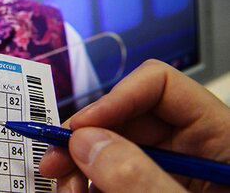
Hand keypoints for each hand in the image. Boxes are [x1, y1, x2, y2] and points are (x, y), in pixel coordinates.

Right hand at [40, 59, 229, 191]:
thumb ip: (139, 175)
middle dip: (85, 140)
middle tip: (53, 163)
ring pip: (114, 149)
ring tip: (67, 190)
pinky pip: (115, 176)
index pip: (160, 84)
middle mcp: (196, 149)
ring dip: (81, 165)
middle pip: (128, 119)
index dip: (114, 99)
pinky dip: (91, 183)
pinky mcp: (156, 189)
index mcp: (222, 137)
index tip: (79, 130)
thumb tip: (85, 142)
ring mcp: (175, 173)